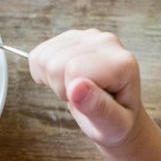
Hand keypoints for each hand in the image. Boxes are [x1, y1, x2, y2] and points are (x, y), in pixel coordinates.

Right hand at [27, 29, 144, 149]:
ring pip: (43, 56)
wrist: (116, 112)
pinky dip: (42, 71)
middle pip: (55, 62)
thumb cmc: (115, 121)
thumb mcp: (112, 124)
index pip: (73, 68)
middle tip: (80, 98)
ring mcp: (88, 35)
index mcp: (121, 63)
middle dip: (60, 86)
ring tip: (73, 89)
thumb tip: (77, 87)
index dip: (71, 92)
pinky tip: (62, 79)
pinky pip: (38, 53)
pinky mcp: (72, 36)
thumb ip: (98, 107)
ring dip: (51, 79)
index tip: (87, 103)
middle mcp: (106, 42)